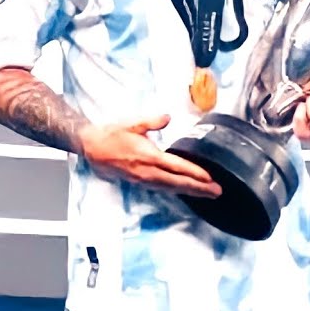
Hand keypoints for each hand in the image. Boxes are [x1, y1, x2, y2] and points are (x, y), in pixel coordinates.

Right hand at [79, 114, 221, 198]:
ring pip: (172, 188)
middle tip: (217, 191)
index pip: (177, 167)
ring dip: (190, 191)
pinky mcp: (140, 183)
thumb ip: (152, 120)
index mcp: (149, 157)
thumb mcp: (132, 123)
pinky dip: (177, 191)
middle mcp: (148, 172)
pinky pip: (163, 189)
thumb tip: (168, 117)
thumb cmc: (112, 135)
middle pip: (178, 183)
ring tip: (207, 193)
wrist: (92, 148)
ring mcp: (144, 180)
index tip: (210, 178)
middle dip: (199, 188)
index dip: (195, 173)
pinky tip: (185, 191)